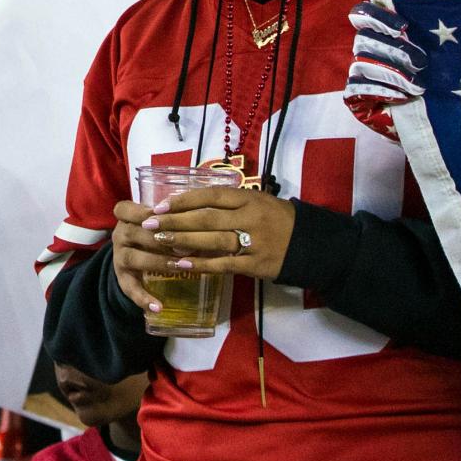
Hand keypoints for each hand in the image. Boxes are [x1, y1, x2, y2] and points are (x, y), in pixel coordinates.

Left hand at [108, 186, 297, 317]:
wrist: (311, 244)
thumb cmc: (278, 219)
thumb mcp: (258, 200)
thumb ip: (230, 201)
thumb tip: (190, 201)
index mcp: (249, 198)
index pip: (211, 196)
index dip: (184, 200)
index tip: (160, 204)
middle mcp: (249, 218)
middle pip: (206, 218)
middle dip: (175, 221)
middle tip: (149, 223)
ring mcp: (253, 242)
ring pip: (212, 241)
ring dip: (183, 242)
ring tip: (160, 241)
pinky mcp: (255, 264)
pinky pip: (224, 264)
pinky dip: (202, 264)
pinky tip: (182, 264)